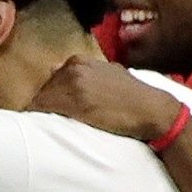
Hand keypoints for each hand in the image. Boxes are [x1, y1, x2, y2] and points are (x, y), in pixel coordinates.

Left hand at [29, 49, 191, 146]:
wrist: (150, 108)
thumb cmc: (132, 96)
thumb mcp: (109, 74)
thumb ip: (87, 73)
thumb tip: (59, 71)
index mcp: (78, 61)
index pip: (51, 80)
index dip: (50, 97)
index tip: (50, 111)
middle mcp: (72, 68)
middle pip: (43, 90)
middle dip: (44, 106)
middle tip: (48, 123)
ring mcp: (72, 84)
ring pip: (41, 101)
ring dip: (41, 115)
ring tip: (45, 130)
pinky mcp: (74, 102)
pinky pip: (44, 111)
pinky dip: (40, 120)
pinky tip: (43, 130)